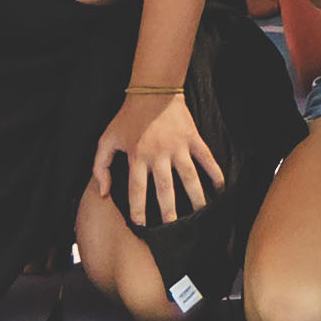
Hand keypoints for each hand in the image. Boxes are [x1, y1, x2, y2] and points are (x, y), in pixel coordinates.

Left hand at [95, 85, 217, 231]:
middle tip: (173, 229)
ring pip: (189, 177)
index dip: (138, 209)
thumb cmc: (127, 117)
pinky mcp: (192, 138)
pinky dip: (215, 172)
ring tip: (199, 215)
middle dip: (169, 211)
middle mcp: (159, 154)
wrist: (152, 90)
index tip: (141, 226)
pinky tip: (220, 188)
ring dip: (195, 198)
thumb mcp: (106, 140)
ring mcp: (178, 146)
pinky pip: (206, 158)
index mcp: (137, 157)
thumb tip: (103, 193)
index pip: (137, 189)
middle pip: (165, 189)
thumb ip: (100, 167)